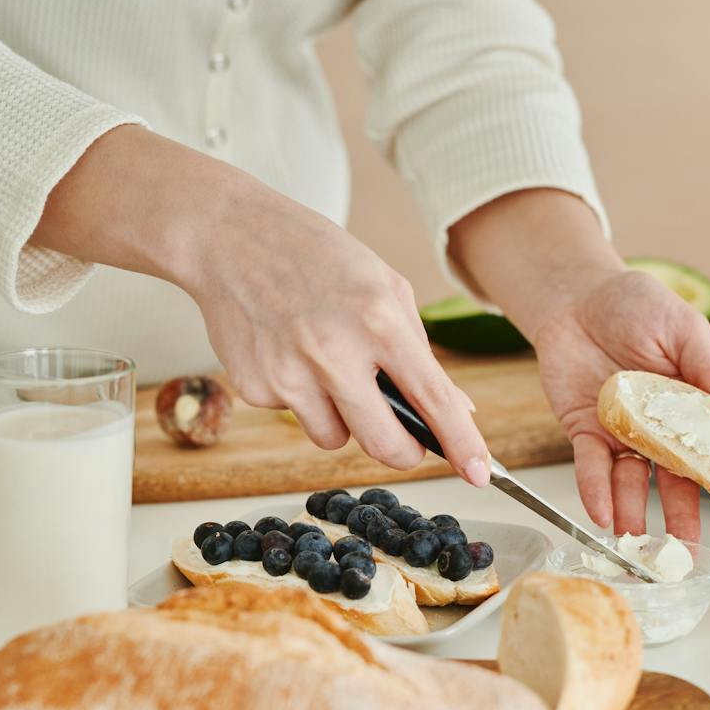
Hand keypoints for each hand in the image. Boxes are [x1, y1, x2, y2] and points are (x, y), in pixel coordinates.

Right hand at [35, 127, 488, 481]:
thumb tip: (455, 411)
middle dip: (404, 453)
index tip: (481, 473)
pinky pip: (294, 417)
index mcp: (378, 319)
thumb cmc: (315, 255)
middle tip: (406, 440)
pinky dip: (301, 397)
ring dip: (343, 419)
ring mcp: (290, 374)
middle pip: (385, 445)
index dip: (462, 444)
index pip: (432, 399)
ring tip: (326, 364)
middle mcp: (334, 351)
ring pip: (336, 438)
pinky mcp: (255, 388)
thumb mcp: (383, 285)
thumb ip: (418, 351)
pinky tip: (288, 352)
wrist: (229, 236)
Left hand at [531, 270, 709, 539]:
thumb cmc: (637, 305)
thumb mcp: (685, 334)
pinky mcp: (586, 431)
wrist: (577, 294)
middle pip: (677, 481)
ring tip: (638, 542)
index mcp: (696, 406)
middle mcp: (661, 429)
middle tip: (687, 552)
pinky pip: (591, 467)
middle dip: (684, 518)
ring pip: (633, 483)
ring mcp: (623, 434)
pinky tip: (603, 514)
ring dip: (636, 514)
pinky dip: (596, 490)